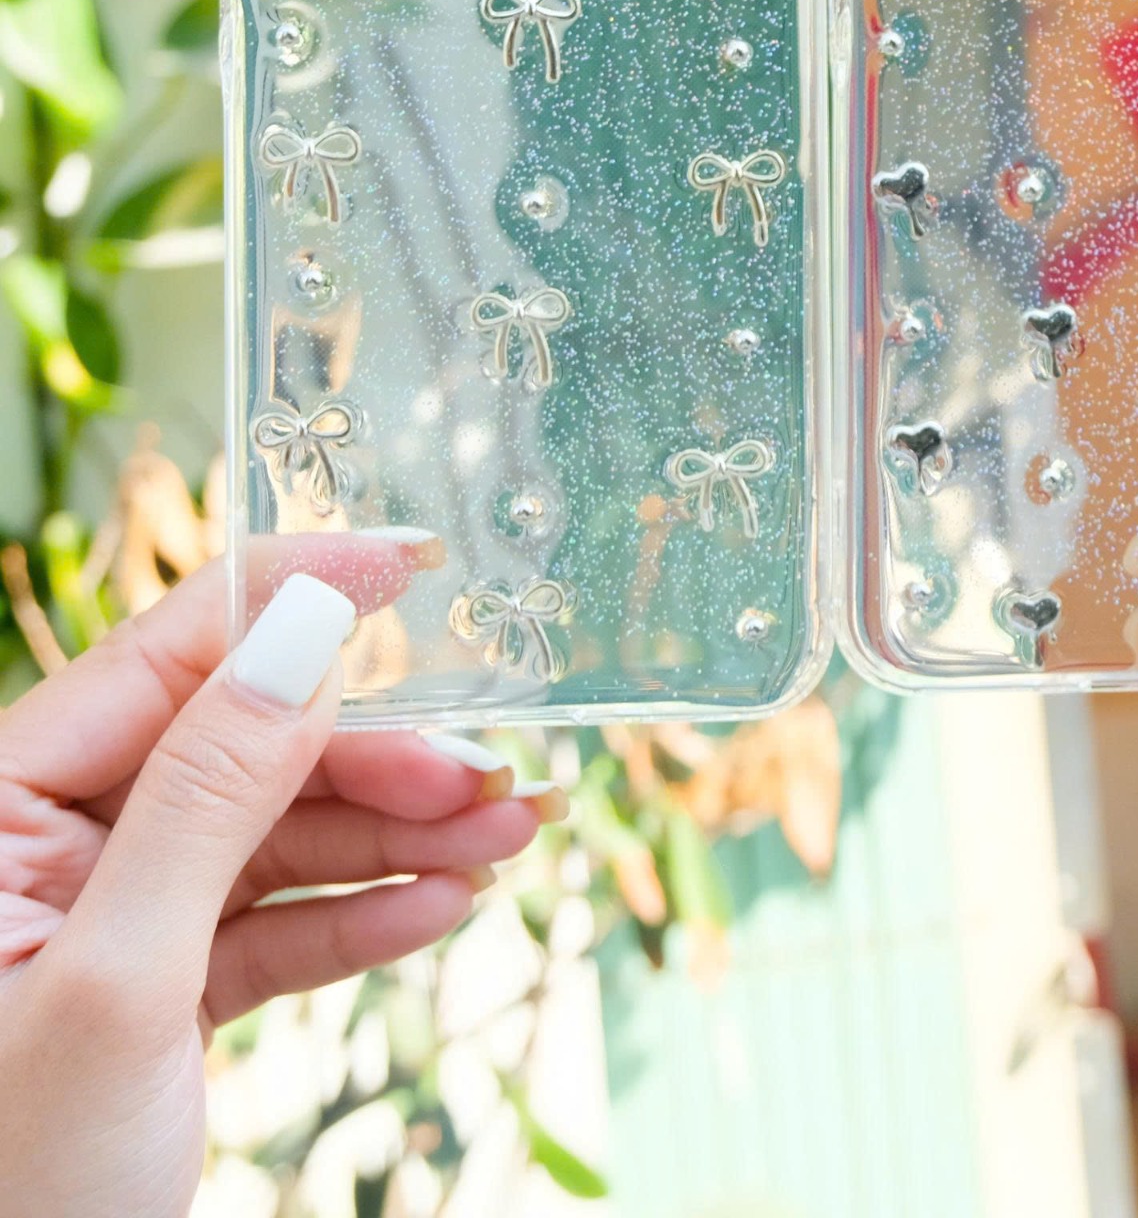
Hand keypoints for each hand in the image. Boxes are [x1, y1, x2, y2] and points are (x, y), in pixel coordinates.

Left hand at [0, 537, 565, 1217]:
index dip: (291, 597)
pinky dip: (359, 914)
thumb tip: (305, 625)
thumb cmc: (11, 1193)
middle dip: (376, 761)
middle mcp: (41, 848)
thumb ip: (209, 796)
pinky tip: (441, 905)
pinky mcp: (154, 990)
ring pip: (274, 834)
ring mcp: (102, 920)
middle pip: (241, 748)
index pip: (159, 658)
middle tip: (489, 776)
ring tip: (510, 837)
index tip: (408, 560)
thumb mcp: (117, 985)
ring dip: (397, 837)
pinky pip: (271, 921)